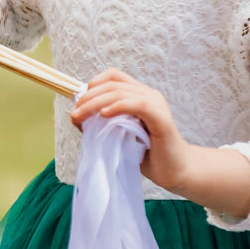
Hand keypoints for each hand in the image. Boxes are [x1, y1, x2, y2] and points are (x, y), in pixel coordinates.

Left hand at [70, 69, 191, 191]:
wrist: (174, 171)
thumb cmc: (147, 154)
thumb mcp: (117, 136)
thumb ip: (99, 124)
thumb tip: (74, 115)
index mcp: (139, 95)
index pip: (114, 77)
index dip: (93, 85)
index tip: (78, 103)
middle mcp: (148, 95)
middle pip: (113, 84)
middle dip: (89, 97)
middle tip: (74, 113)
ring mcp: (156, 104)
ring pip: (121, 92)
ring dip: (96, 102)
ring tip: (81, 116)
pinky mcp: (161, 118)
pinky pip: (138, 104)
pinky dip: (118, 106)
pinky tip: (104, 114)